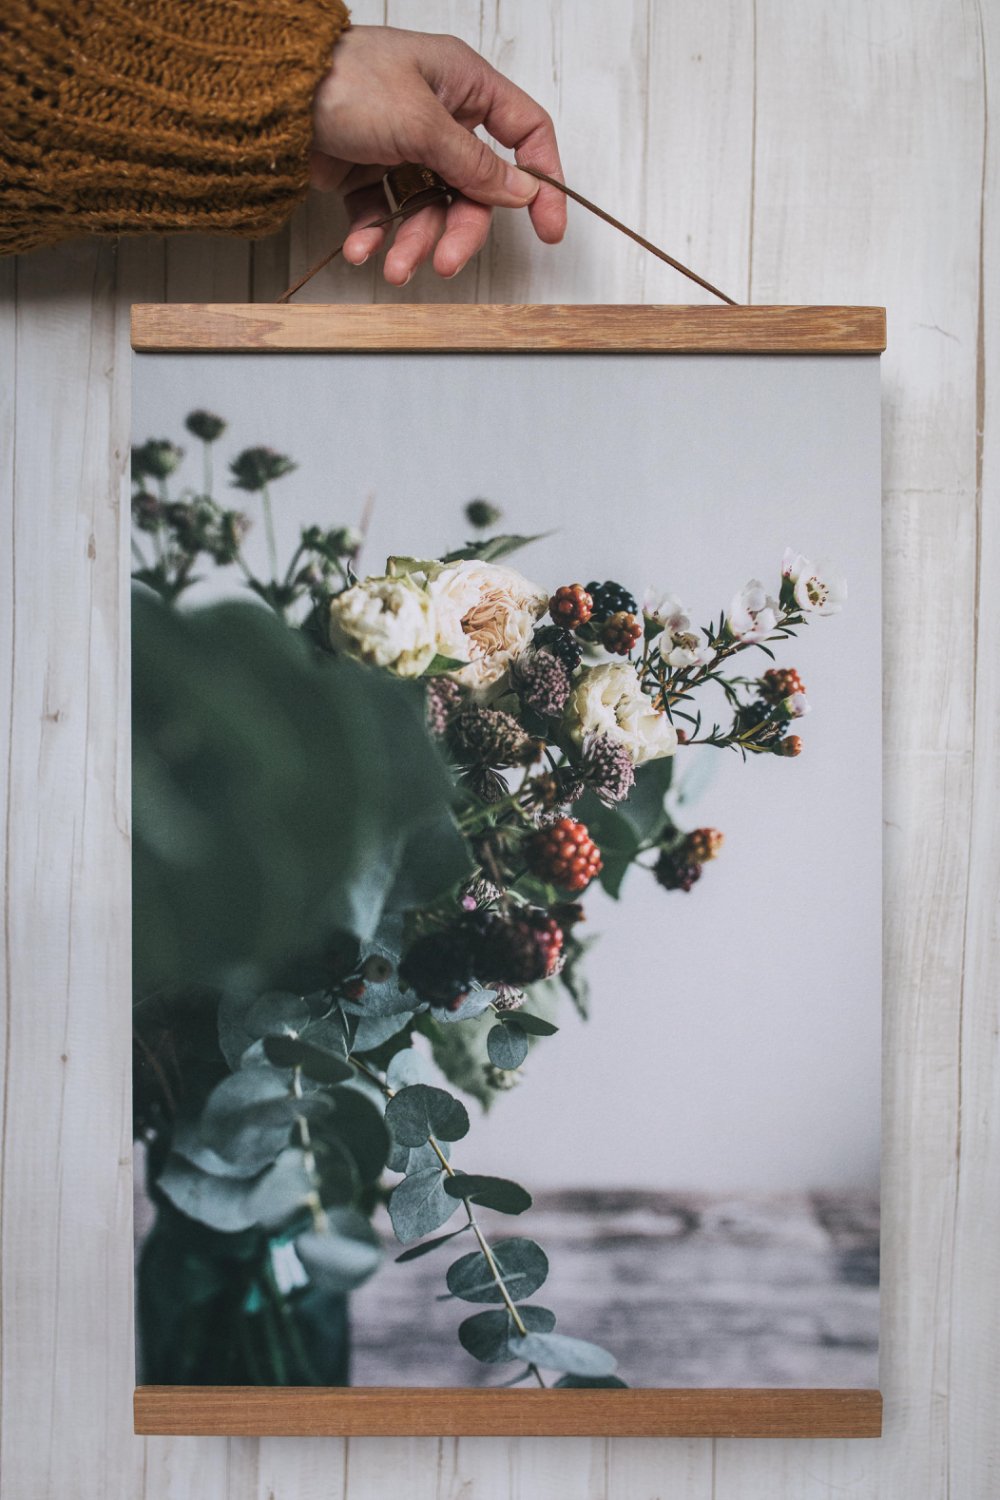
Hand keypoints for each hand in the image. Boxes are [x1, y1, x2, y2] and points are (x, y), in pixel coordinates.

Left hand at [310, 26, 564, 283]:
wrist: (270, 98)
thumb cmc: (345, 82)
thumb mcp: (421, 122)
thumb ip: (473, 162)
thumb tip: (520, 190)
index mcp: (463, 85)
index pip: (524, 132)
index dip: (542, 180)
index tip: (548, 228)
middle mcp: (438, 115)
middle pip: (472, 190)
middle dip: (458, 232)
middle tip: (445, 264)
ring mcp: (403, 146)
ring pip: (429, 209)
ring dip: (413, 243)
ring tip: (391, 267)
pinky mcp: (367, 171)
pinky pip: (386, 213)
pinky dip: (376, 236)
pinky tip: (360, 249)